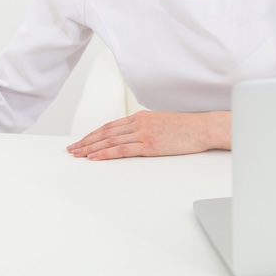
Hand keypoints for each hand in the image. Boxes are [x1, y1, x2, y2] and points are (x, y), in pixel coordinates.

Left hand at [66, 110, 229, 159]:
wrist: (203, 128)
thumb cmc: (186, 128)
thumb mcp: (161, 122)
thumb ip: (145, 127)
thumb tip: (133, 135)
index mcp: (140, 117)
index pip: (109, 126)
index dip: (93, 134)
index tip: (81, 140)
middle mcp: (138, 123)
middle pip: (105, 132)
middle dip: (86, 141)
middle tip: (72, 149)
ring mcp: (143, 134)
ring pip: (109, 141)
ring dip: (91, 148)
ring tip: (78, 154)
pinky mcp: (149, 145)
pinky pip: (122, 150)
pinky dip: (105, 154)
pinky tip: (95, 158)